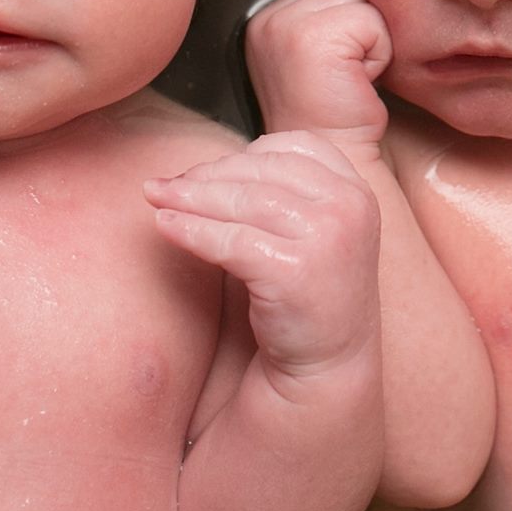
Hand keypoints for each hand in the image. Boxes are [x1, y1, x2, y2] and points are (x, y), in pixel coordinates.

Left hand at [146, 132, 379, 374]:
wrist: (326, 363)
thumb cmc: (307, 292)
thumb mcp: (311, 229)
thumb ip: (280, 191)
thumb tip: (202, 168)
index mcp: (355, 189)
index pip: (292, 147)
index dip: (242, 155)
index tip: (204, 171)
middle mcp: (350, 206)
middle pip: (262, 171)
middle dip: (207, 175)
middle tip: (164, 184)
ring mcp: (328, 237)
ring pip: (243, 202)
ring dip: (190, 198)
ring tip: (156, 198)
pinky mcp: (296, 271)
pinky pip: (230, 242)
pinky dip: (192, 232)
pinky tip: (165, 227)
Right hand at [245, 0, 392, 156]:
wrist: (331, 157)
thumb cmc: (332, 113)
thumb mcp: (317, 52)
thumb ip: (324, 13)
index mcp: (264, 16)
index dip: (348, 26)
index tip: (336, 66)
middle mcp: (267, 15)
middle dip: (360, 30)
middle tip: (344, 74)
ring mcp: (285, 24)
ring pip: (360, 1)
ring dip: (370, 40)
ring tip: (349, 76)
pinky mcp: (312, 37)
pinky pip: (372, 22)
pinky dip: (378, 54)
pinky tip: (356, 82)